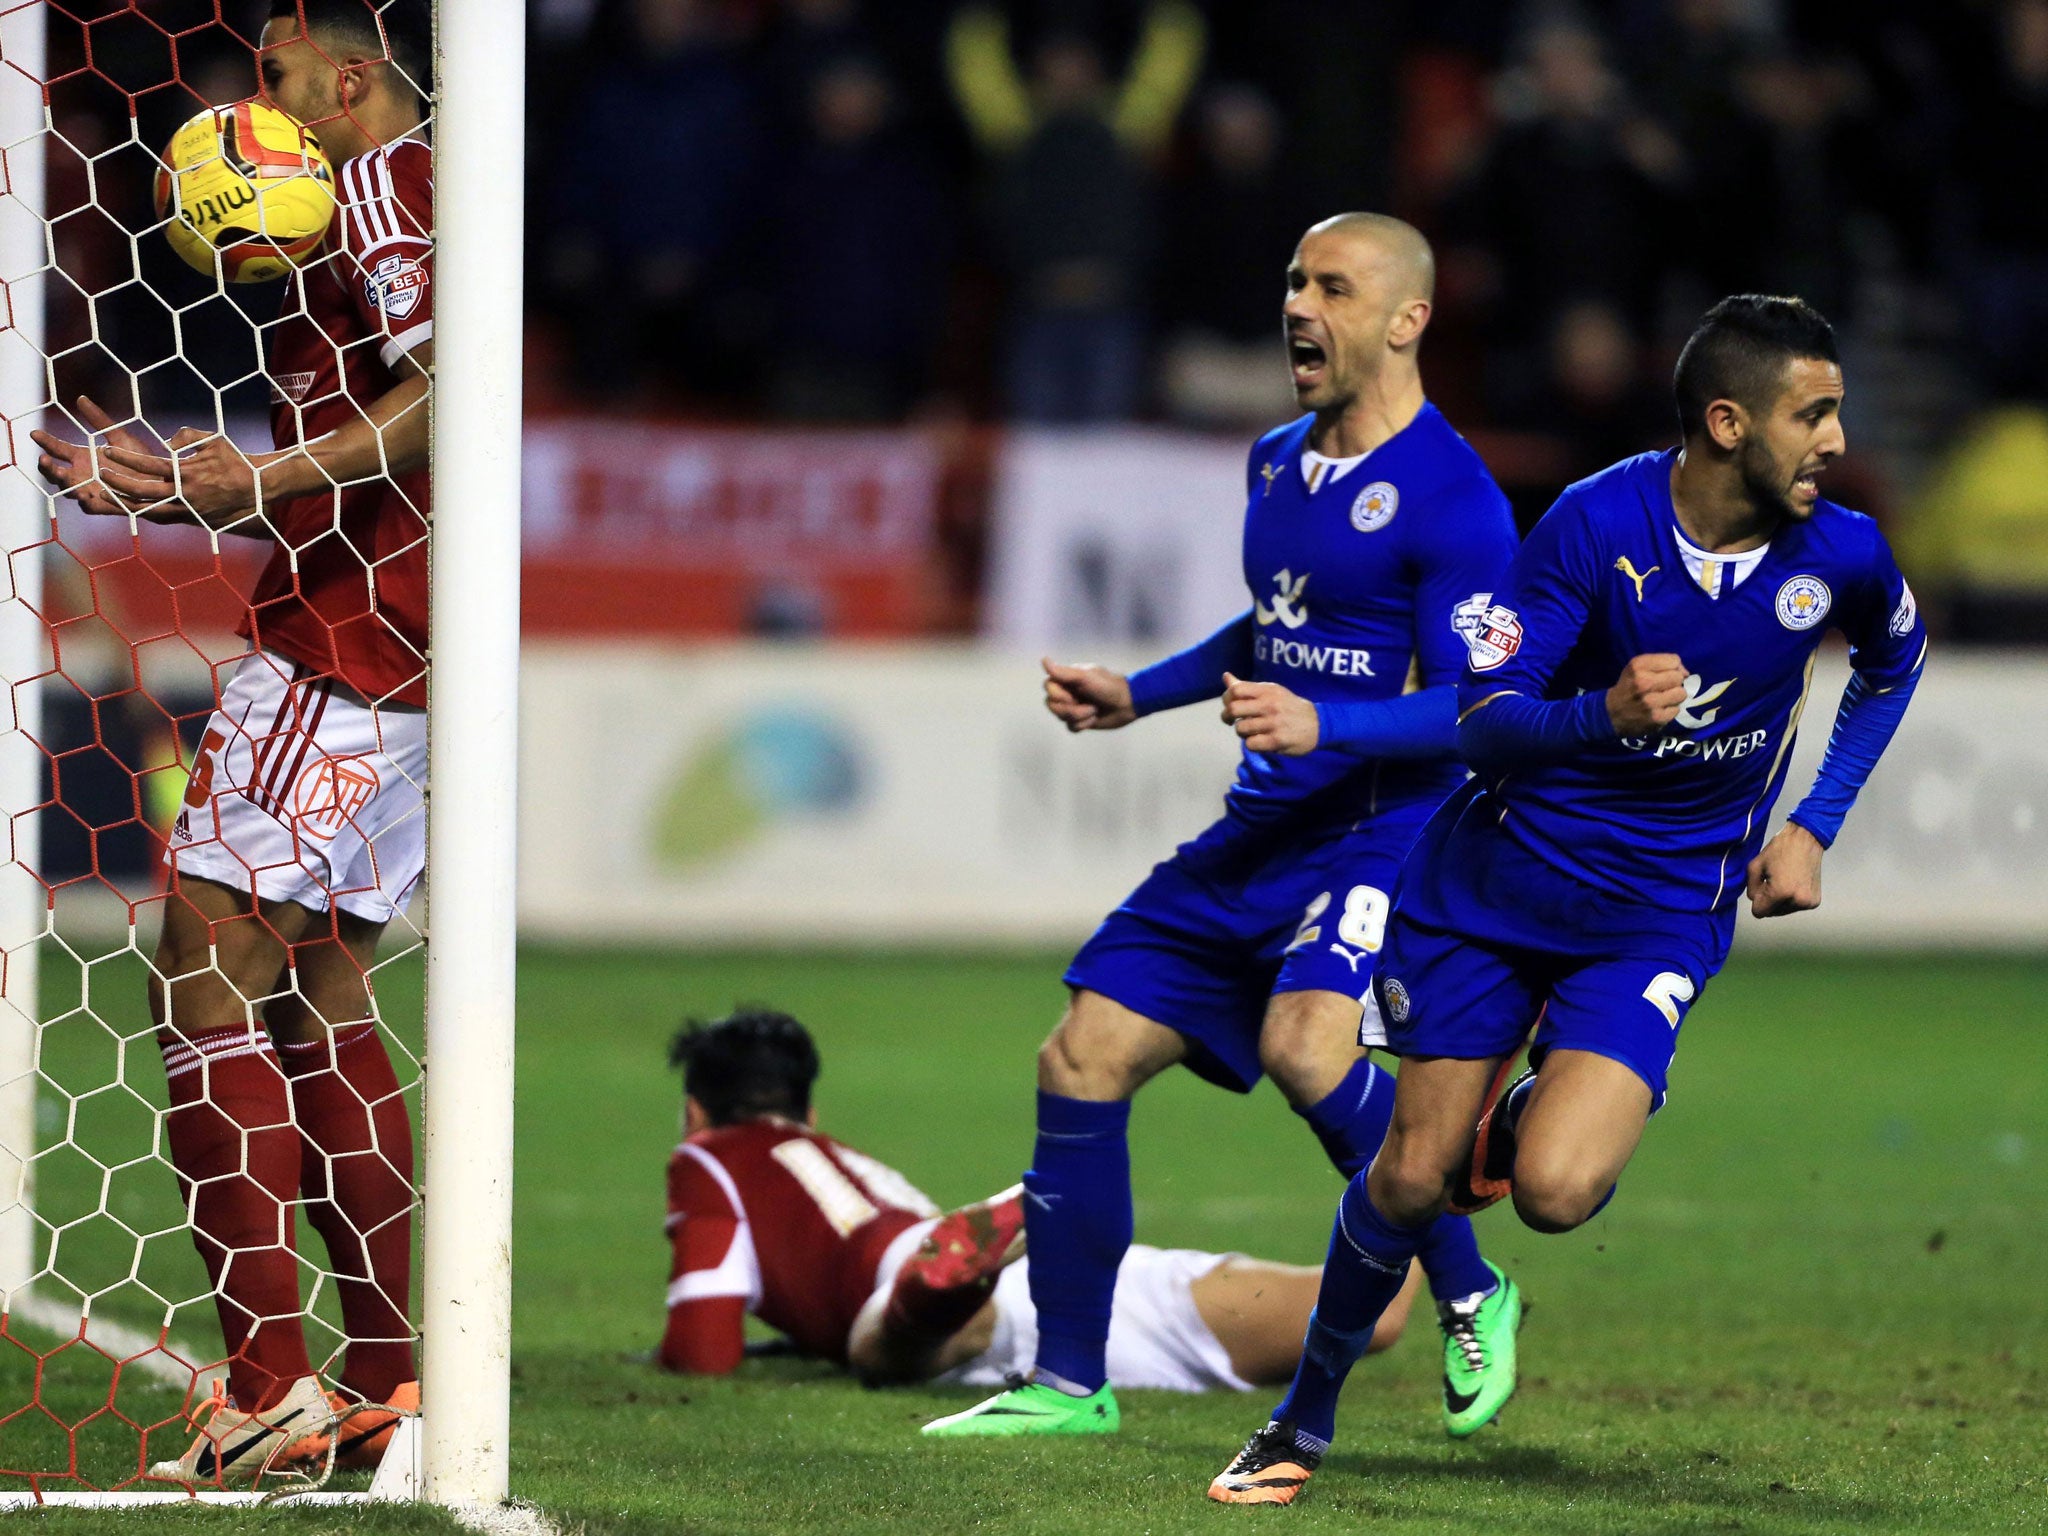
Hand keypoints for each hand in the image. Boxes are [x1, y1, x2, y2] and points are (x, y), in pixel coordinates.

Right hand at [30, 397, 162, 516]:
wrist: (161, 481)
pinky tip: (83, 496)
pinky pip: (89, 506)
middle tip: (44, 458)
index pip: (57, 448)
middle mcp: (81, 474)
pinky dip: (84, 502)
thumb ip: (100, 420)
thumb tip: (80, 398)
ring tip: (62, 474)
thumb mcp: (119, 436)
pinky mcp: (103, 505)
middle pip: (55, 472)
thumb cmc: (139, 458)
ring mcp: (89, 490)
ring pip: (68, 489)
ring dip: (63, 482)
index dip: (45, 441)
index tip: (35, 433)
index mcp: (82, 456)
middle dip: (47, 466)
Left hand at [99, 426, 265, 522]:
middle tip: (100, 473)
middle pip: (144, 490)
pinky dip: (142, 512)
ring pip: (149, 509)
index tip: (108, 451)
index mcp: (188, 472)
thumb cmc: (235, 459)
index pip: (150, 465)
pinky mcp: (192, 518)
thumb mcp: (213, 439)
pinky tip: (128, 507)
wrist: (258, 487)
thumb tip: (165, 443)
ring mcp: (188, 509)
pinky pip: (161, 517)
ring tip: (104, 495)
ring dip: (125, 502)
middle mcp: (186, 493)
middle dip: (119, 482)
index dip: (127, 459)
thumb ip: (186, 436)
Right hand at [1041, 657, 1135, 732]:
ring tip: (1095, 710)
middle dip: (1070, 709)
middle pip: (1051, 705)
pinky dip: (1083, 724)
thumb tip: (1043, 660)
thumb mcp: (1085, 678)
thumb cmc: (1108, 686)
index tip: (1074, 695)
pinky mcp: (1081, 720)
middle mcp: (1068, 691)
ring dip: (1080, 716)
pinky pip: (1071, 727)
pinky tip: (1095, 718)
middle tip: (1089, 706)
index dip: (1058, 695)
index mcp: (1067, 679)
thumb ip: (1063, 672)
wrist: (1128, 703)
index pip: (1047, 687)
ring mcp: (1074, 706)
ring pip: (1060, 717)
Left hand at [1220, 673, 1317, 754]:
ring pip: (1240, 728)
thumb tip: (1226, 677)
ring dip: (1241, 732)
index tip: (1230, 705)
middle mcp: (1270, 704)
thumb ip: (1247, 687)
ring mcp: (1273, 723)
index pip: (1236, 690)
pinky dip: (1251, 744)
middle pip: (1233, 709)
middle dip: (1227, 717)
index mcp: (1267, 690)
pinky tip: (1259, 741)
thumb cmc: (1289, 707)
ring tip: (1251, 731)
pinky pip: (1250, 744)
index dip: (1226, 698)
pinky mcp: (1277, 740)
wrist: (1318, 724)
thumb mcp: (1272, 692)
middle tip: (1231, 721)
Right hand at [1606, 653, 1687, 734]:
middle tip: (1663, 687)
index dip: (1673, 667)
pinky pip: (1677, 709)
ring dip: (1674, 696)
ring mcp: (1651, 702)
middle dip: (1674, 681)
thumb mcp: (1637, 667)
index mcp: (1638, 666)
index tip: (1664, 673)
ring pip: (1681, 694)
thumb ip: (1662, 662)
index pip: (1674, 661)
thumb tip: (1686, 673)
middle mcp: (1644, 683)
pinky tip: (1659, 709)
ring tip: (1662, 698)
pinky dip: (1670, 710)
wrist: (1611, 713)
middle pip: (1678, 677)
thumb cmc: (1628, 686)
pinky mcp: (1657, 718)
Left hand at [1746, 822, 1822, 917]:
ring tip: (1784, 880)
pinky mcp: (1815, 901)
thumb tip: (1756, 901)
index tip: (1763, 886)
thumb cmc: (1780, 850)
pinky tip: (1794, 883)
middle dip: (1769, 900)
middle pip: (1772, 913)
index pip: (1759, 912)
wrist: (1806, 840)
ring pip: (1783, 911)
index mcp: (1780, 892)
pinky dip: (1791, 899)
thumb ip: (1751, 888)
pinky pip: (1795, 907)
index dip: (1757, 900)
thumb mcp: (1754, 866)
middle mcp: (1797, 901)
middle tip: (1774, 880)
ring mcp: (1808, 903)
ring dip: (1780, 900)